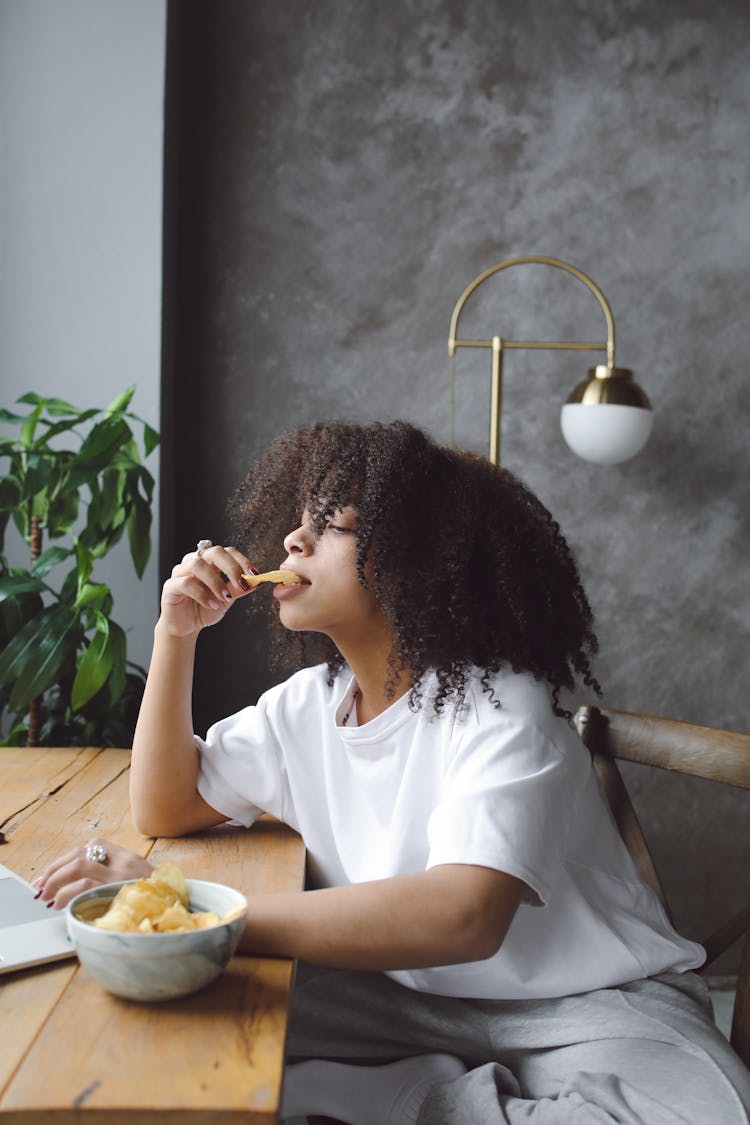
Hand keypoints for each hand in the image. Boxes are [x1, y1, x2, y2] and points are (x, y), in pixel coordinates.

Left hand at [32, 838, 153, 909]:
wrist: (178, 915)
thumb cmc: (157, 905)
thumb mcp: (140, 887)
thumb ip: (116, 881)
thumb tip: (82, 890)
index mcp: (130, 858)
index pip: (94, 845)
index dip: (68, 858)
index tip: (53, 872)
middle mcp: (125, 861)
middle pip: (81, 853)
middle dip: (55, 869)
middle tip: (40, 886)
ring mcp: (122, 875)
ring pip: (80, 864)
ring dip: (56, 880)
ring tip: (45, 896)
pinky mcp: (118, 890)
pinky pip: (86, 885)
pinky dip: (67, 893)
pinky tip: (59, 903)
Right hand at [160, 543, 256, 636]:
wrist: (187, 627)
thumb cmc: (205, 609)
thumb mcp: (227, 599)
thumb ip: (239, 588)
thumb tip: (257, 581)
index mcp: (210, 562)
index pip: (227, 551)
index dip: (242, 560)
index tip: (254, 574)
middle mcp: (195, 562)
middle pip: (213, 552)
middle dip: (231, 567)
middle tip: (241, 584)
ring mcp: (181, 572)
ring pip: (197, 564)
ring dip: (215, 581)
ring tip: (225, 597)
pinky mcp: (171, 586)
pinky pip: (185, 583)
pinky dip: (202, 594)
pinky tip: (211, 604)